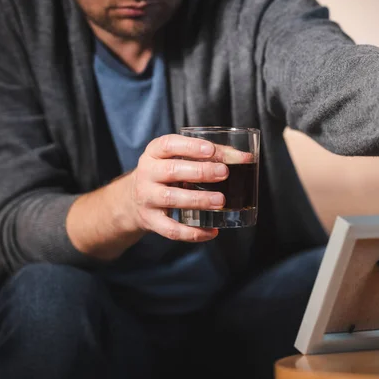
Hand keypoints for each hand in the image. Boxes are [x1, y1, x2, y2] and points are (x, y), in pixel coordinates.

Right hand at [128, 134, 246, 241]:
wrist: (134, 201)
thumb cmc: (167, 174)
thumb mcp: (179, 159)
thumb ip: (211, 155)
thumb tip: (245, 158)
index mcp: (154, 153)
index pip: (169, 144)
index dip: (190, 146)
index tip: (211, 150)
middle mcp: (147, 173)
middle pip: (172, 171)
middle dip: (200, 172)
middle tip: (224, 173)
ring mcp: (147, 198)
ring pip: (171, 199)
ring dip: (198, 200)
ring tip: (221, 200)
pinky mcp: (151, 221)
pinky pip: (171, 229)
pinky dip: (193, 233)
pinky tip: (212, 232)